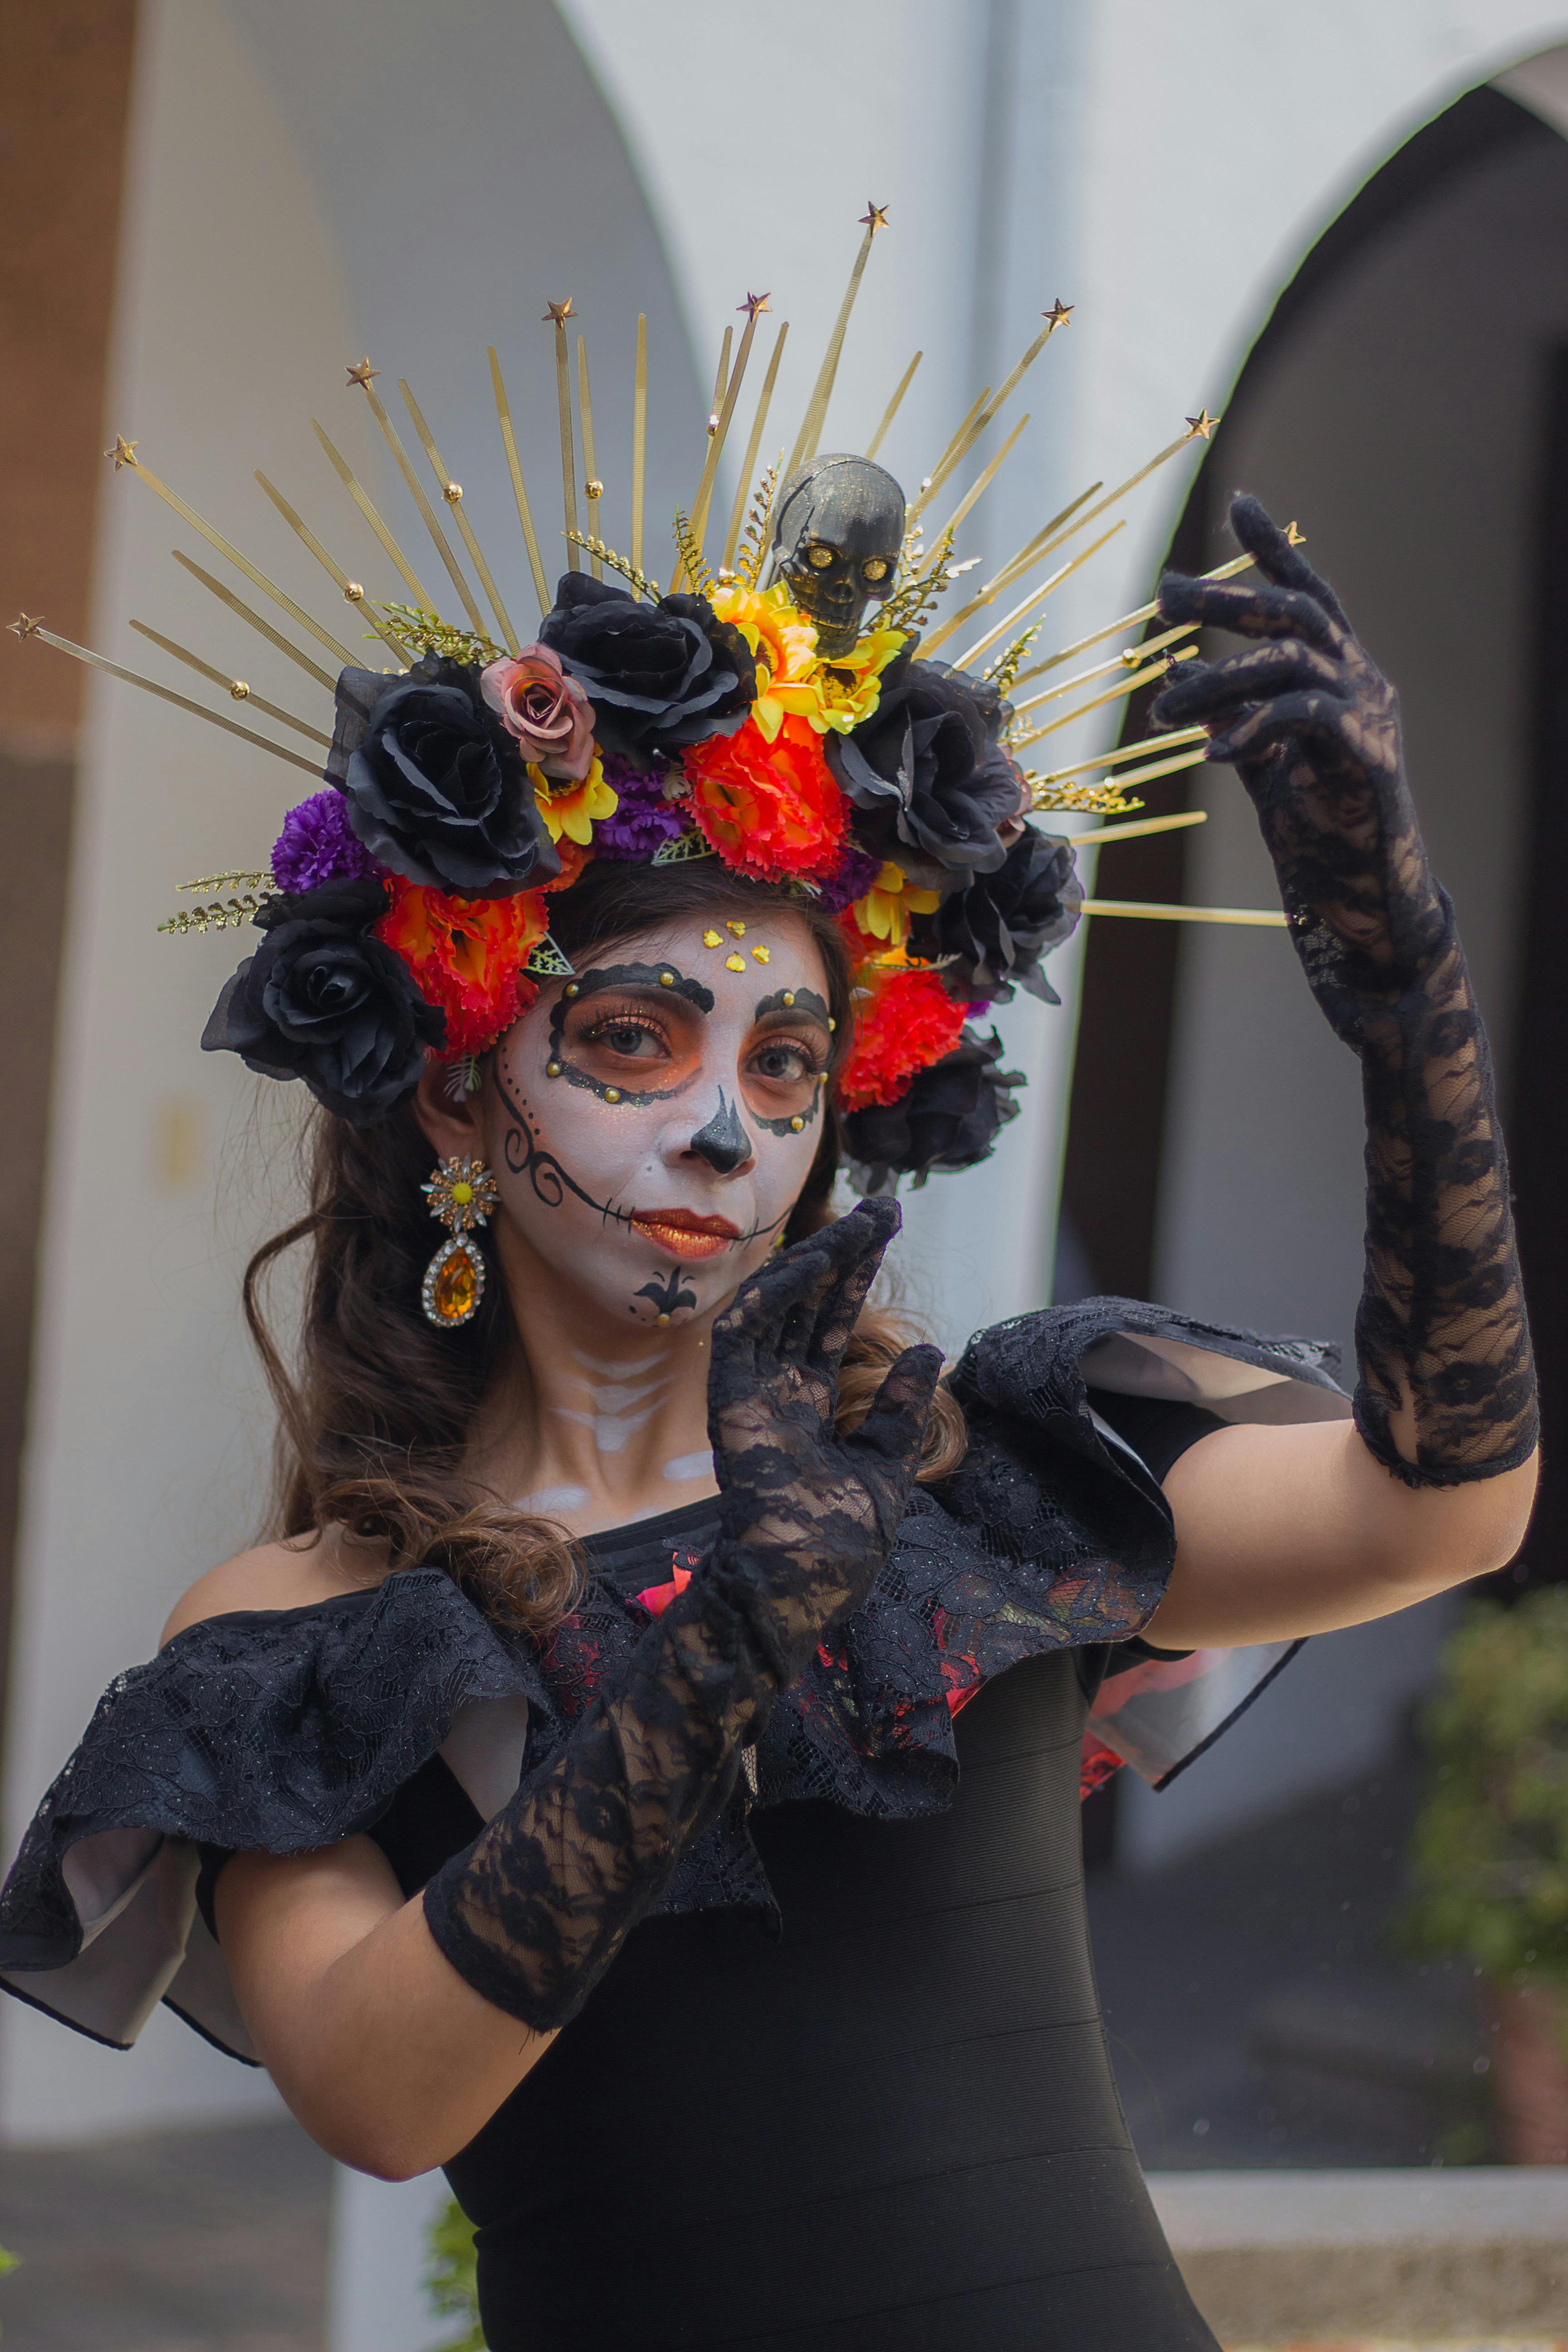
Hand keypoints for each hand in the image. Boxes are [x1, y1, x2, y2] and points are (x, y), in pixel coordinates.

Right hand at [704, 1199, 942, 1683]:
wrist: (800, 1591)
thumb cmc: (840, 1548)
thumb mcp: (889, 1470)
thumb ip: (900, 1411)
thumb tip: (931, 1349)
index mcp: (810, 1404)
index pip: (833, 1320)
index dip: (858, 1272)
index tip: (890, 1228)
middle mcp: (779, 1389)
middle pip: (810, 1301)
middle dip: (845, 1250)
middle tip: (885, 1206)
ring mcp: (751, 1394)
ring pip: (777, 1305)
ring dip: (815, 1260)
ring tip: (860, 1222)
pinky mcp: (729, 1404)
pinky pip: (740, 1335)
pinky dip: (769, 1297)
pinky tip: (806, 1263)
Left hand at [1152, 494, 1443, 985]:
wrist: (1365, 896)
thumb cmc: (1317, 828)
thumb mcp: (1262, 763)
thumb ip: (1229, 717)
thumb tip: (1175, 678)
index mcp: (1342, 671)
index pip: (1308, 592)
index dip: (1275, 548)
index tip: (1239, 501)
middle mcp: (1363, 678)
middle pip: (1293, 613)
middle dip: (1225, 601)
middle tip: (1164, 599)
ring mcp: (1370, 714)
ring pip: (1290, 662)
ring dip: (1217, 679)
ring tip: (1162, 710)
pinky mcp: (1368, 757)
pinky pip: (1306, 720)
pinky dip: (1254, 728)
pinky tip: (1212, 751)